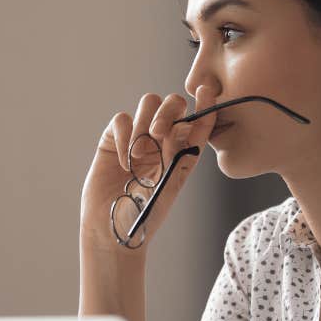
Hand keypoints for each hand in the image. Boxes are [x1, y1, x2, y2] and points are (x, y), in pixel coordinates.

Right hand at [79, 85, 217, 253]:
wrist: (113, 229)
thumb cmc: (146, 214)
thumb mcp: (171, 184)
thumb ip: (178, 153)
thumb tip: (181, 124)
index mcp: (183, 150)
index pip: (198, 120)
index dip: (204, 104)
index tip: (206, 92)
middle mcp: (162, 139)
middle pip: (172, 103)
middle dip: (168, 112)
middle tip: (158, 134)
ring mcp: (138, 137)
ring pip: (148, 103)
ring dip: (145, 123)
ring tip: (139, 155)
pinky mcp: (113, 139)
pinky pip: (121, 120)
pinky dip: (124, 137)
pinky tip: (124, 162)